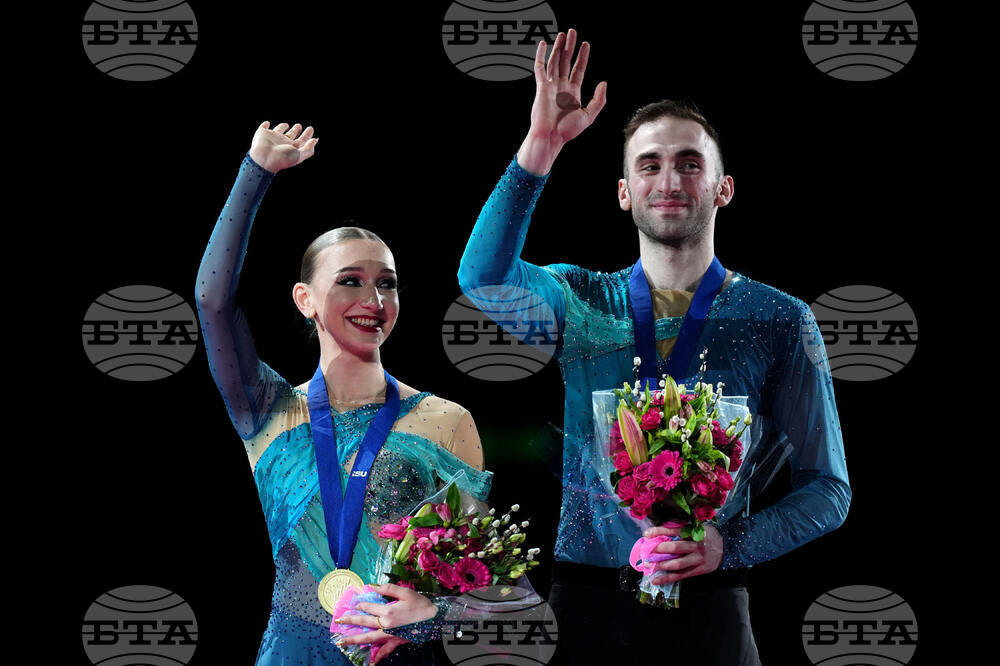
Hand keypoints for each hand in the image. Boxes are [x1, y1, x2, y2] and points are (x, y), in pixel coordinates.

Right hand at [248, 121, 317, 173]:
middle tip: (299, 126)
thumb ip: (308, 149)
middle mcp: (283, 143)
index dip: (307, 135)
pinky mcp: (263, 133)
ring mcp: (273, 138)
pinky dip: (265, 125)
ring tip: (287, 125)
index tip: (310, 129)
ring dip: (282, 127)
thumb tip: (315, 140)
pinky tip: (267, 123)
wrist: (264, 159)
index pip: (302, 140)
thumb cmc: (282, 159)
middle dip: (296, 130)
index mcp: (292, 148)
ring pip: (279, 131)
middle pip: (291, 135)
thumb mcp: (299, 155)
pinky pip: (264, 127)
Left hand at [334, 583, 436, 663]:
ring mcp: (390, 635)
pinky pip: (384, 651)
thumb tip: (372, 586)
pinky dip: (377, 657)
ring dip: (354, 640)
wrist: (435, 619)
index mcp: (388, 611)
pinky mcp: (396, 642)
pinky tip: (370, 663)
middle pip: (363, 623)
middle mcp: (386, 625)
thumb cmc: (421, 604)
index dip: (361, 604)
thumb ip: (388, 589)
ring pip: (368, 639)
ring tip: (342, 642)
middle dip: (350, 620)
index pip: (369, 607)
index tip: (354, 604)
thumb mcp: (405, 592)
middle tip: (338, 620)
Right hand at [517, 28, 606, 174]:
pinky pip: (540, 68)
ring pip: (554, 61)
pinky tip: (543, 44)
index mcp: (572, 93)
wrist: (551, 137)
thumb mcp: (589, 115)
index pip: (578, 70)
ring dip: (558, 48)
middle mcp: (561, 87)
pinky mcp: (541, 87)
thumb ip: (598, 100)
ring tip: (562, 34)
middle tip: (572, 32)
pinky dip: (540, 55)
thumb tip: (603, 83)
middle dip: (570, 47)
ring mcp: (550, 86)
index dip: (582, 57)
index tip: (585, 44)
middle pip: (566, 62)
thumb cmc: (567, 131)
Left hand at [643, 523, 723, 584]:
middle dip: (660, 549)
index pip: (674, 531)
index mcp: (695, 532)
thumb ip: (680, 529)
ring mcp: (698, 559)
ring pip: (677, 564)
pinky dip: (667, 578)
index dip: (659, 532)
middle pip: (676, 547)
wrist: (725, 548)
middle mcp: (697, 546)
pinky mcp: (698, 571)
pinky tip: (656, 580)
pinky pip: (680, 576)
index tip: (646, 534)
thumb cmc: (706, 536)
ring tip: (650, 565)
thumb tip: (658, 532)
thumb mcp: (697, 528)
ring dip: (661, 565)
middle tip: (647, 550)